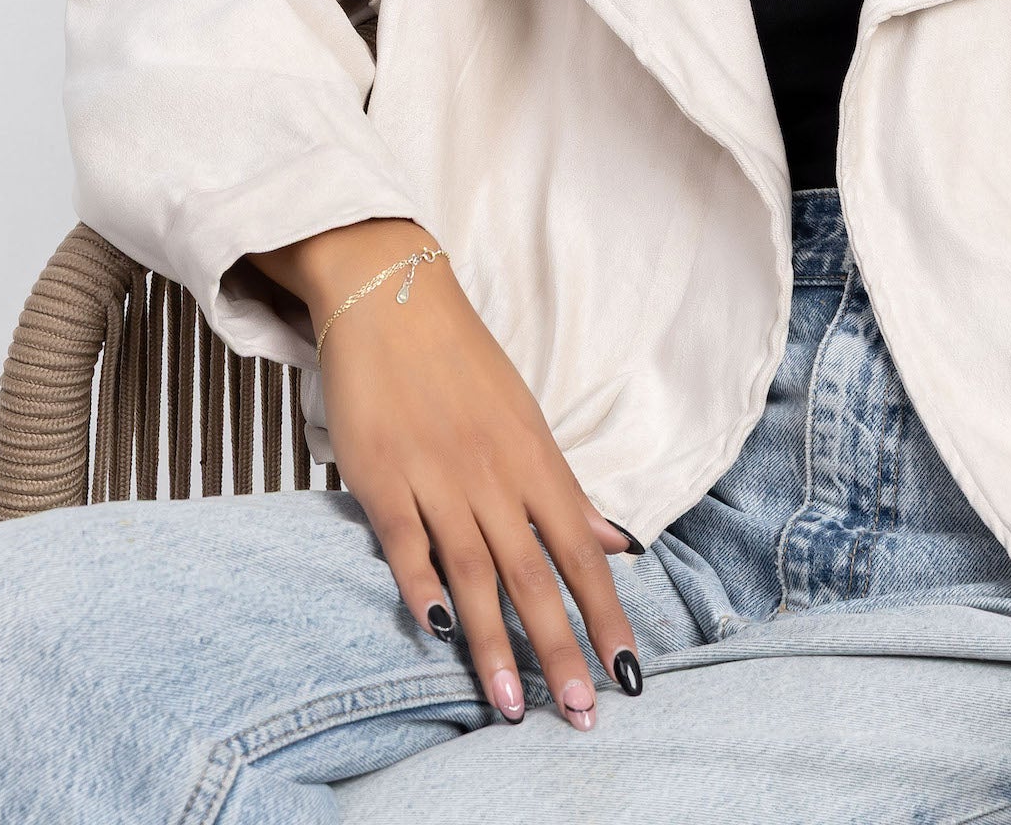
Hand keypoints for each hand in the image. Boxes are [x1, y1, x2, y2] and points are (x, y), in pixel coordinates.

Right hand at [249, 219, 640, 731]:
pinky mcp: (380, 475)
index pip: (583, 553)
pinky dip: (422, 585)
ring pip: (476, 573)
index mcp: (536, 461)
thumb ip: (564, 490)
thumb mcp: (525, 419)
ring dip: (495, 646)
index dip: (608, 616)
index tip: (629, 673)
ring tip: (513, 707)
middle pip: (536, 575)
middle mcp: (494, 475)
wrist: (391, 295)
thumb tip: (617, 541)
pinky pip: (406, 541)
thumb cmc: (460, 360)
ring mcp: (436, 476)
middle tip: (582, 713)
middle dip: (562, 649)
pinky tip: (439, 632)